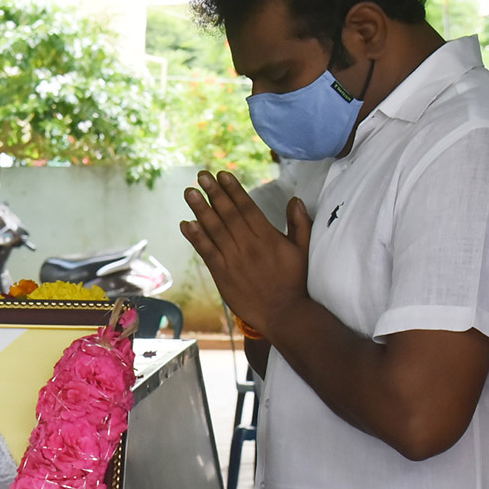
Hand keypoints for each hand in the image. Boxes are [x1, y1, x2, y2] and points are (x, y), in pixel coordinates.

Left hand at [180, 169, 312, 338]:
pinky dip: (196, 238)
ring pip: (214, 230)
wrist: (283, 313)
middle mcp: (249, 245)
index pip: (247, 207)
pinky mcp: (222, 275)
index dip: (233, 190)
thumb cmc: (294, 282)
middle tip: (201, 175)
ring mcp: (234, 260)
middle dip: (214, 193)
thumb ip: (300, 224)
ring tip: (189, 192)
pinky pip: (207, 252)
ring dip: (200, 210)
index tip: (222, 174)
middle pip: (228, 214)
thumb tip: (295, 200)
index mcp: (268, 237)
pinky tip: (186, 224)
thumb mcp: (302, 250)